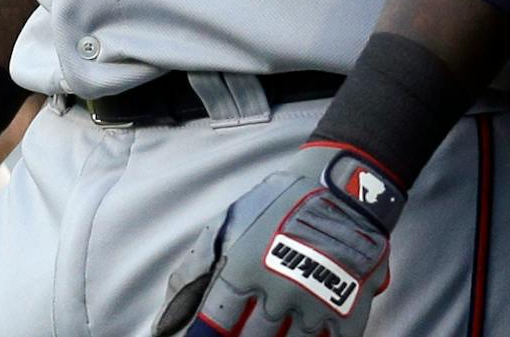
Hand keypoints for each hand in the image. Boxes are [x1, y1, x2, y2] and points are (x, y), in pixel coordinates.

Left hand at [155, 144, 401, 336]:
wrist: (346, 188)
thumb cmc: (278, 207)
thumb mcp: (228, 226)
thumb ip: (192, 274)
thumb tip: (161, 327)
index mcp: (242, 267)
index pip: (212, 326)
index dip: (206, 336)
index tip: (208, 336)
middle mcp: (276, 290)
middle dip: (244, 336)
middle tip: (245, 329)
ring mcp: (315, 305)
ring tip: (271, 328)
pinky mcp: (348, 314)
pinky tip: (301, 334)